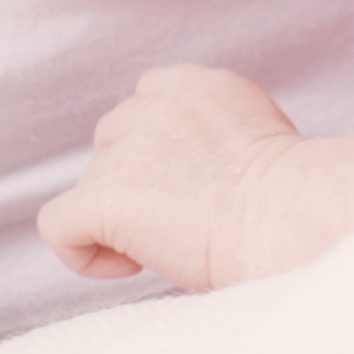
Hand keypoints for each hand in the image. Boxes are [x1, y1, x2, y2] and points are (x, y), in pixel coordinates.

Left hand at [40, 63, 304, 288]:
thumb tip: (186, 180)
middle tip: (189, 223)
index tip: (199, 190)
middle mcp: (153, 103)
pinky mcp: (103, 195)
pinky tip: (130, 268)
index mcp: (196, 85)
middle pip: (113, 142)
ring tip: (173, 245)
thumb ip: (210, 139)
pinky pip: (58, 226)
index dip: (160, 156)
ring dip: (120, 217)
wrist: (293, 218)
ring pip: (90, 184)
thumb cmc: (294, 204)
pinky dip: (82, 254)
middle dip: (138, 184)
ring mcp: (123, 148)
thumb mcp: (257, 142)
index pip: (147, 107)